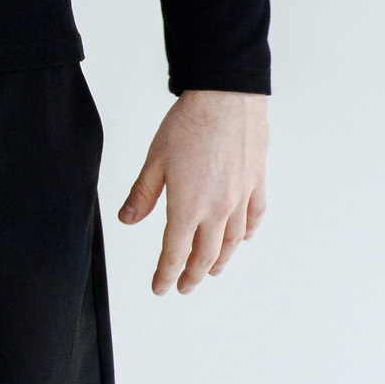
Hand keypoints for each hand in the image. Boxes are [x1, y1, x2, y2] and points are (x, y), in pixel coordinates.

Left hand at [117, 90, 267, 295]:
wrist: (226, 96)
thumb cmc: (190, 124)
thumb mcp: (155, 161)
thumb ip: (143, 195)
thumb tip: (128, 220)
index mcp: (187, 206)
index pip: (174, 253)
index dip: (165, 274)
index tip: (160, 287)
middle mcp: (217, 209)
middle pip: (205, 255)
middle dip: (192, 275)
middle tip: (184, 286)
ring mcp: (240, 197)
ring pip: (232, 241)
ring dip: (220, 261)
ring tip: (212, 272)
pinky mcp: (256, 182)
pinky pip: (254, 216)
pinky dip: (248, 232)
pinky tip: (243, 239)